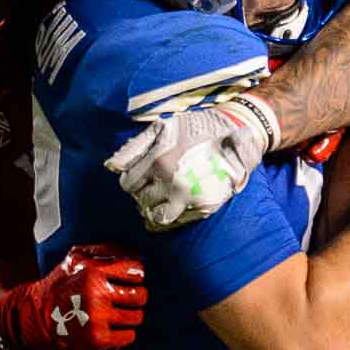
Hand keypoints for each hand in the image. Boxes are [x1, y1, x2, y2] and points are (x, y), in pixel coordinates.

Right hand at [0, 245, 147, 349]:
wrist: (36, 313)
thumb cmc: (61, 283)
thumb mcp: (77, 257)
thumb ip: (106, 251)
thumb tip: (138, 255)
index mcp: (94, 271)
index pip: (136, 271)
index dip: (135, 275)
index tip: (128, 280)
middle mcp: (97, 294)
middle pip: (140, 295)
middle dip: (135, 296)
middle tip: (124, 299)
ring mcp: (98, 318)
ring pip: (137, 317)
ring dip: (130, 316)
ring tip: (116, 313)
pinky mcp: (97, 339)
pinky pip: (129, 336)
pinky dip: (124, 334)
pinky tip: (112, 328)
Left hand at [105, 96, 275, 229]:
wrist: (238, 132)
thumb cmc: (198, 127)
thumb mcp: (163, 128)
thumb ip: (135, 147)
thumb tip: (111, 166)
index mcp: (158, 161)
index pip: (128, 183)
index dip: (131, 180)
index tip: (139, 177)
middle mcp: (172, 182)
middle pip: (141, 200)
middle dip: (142, 194)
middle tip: (151, 187)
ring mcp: (189, 196)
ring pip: (157, 216)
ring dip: (153, 210)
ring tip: (159, 200)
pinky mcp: (205, 206)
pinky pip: (177, 221)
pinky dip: (169, 219)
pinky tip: (169, 210)